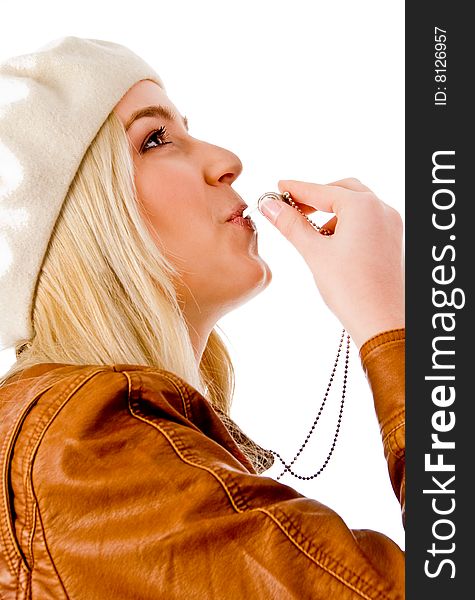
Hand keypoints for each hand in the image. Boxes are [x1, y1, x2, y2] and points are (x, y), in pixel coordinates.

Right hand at [259, 178, 404, 348]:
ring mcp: (390, 225)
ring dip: (332, 213)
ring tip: (311, 234)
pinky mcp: (392, 240)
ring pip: (356, 206)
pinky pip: (367, 221)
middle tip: (292, 207)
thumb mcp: (314, 252)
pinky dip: (347, 225)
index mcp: (363, 207)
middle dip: (317, 197)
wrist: (381, 321)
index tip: (278, 188)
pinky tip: (332, 245)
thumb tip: (270, 206)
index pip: (321, 191)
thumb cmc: (350, 288)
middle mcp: (381, 209)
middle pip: (343, 191)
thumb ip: (291, 225)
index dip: (296, 189)